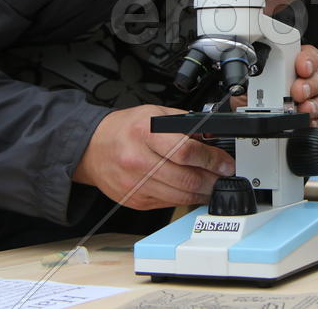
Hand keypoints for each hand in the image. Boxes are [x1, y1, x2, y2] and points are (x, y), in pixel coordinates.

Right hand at [73, 104, 235, 209]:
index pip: (185, 151)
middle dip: (212, 180)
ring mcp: (135, 184)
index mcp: (144, 133)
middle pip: (185, 178)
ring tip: (213, 186)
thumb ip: (185, 124)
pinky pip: (168, 203)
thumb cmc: (125, 129)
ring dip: (202, 193)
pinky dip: (185, 199)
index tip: (225, 164)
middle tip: (224, 177)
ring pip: (179, 195)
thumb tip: (213, 136)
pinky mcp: (135, 201)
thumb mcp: (155, 114)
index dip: (211, 160)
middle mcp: (137, 160)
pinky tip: (193, 192)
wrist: (92, 148)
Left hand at [228, 45, 317, 130]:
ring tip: (304, 109)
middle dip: (309, 85)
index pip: (309, 56)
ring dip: (315, 105)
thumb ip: (255, 73)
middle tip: (297, 92)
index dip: (308, 60)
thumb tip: (250, 70)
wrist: (251, 118)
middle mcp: (309, 81)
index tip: (302, 67)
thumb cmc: (253, 96)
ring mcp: (316, 100)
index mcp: (295, 64)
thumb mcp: (250, 81)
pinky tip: (308, 123)